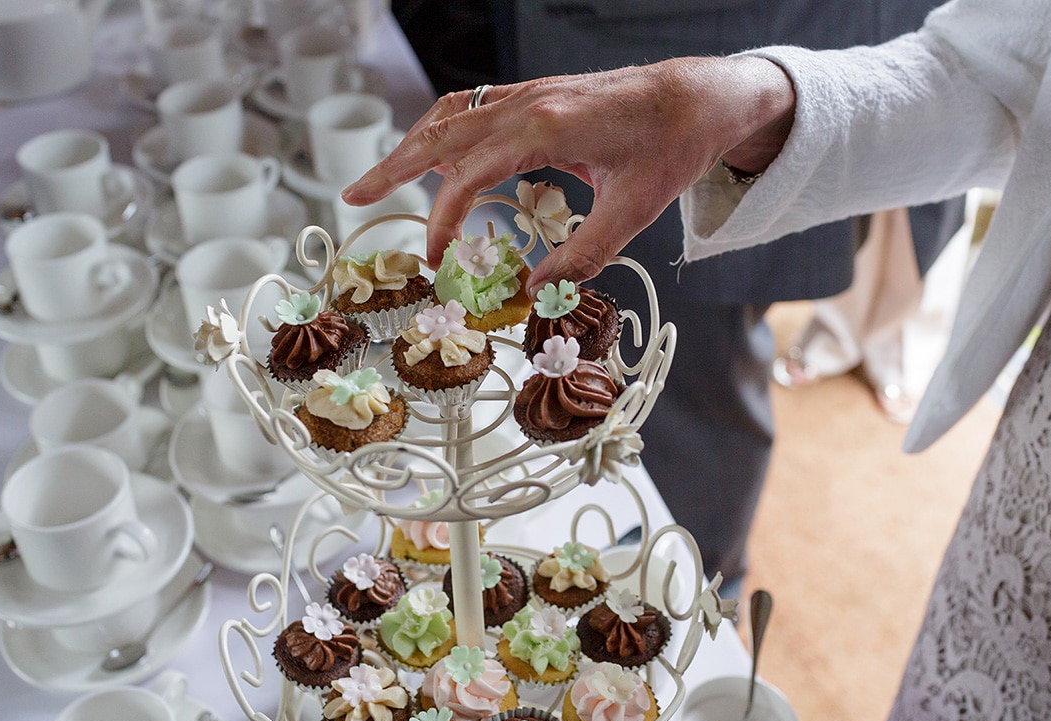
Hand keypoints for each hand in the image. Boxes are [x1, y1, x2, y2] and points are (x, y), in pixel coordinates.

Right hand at [342, 55, 795, 294]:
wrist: (698, 96)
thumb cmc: (670, 149)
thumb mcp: (633, 212)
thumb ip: (583, 256)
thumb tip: (537, 297)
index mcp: (544, 128)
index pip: (467, 177)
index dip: (444, 222)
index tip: (437, 262)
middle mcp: (526, 103)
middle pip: (438, 134)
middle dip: (391, 167)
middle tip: (353, 198)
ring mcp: (528, 93)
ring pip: (450, 115)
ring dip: (411, 145)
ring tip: (381, 178)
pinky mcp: (536, 94)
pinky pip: (473, 106)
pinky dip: (444, 131)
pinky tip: (436, 155)